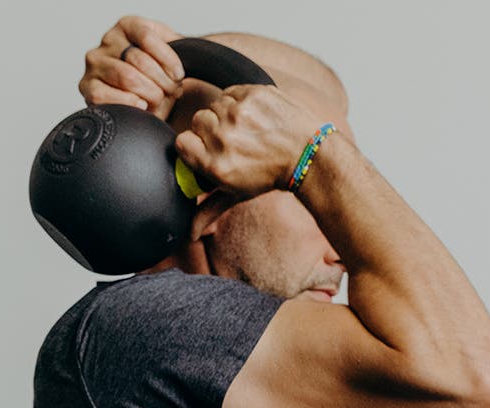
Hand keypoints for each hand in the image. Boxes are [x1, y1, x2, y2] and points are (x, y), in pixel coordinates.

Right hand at [79, 16, 185, 117]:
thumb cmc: (157, 77)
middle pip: (137, 60)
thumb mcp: (169, 55)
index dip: (168, 59)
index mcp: (127, 25)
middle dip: (160, 81)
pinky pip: (105, 95)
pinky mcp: (87, 87)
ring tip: (158, 100)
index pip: (147, 36)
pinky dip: (127, 102)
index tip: (179, 76)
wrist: (142, 98)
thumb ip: (179, 47)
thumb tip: (200, 50)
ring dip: (147, 93)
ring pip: (125, 77)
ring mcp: (95, 63)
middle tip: (171, 93)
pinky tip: (140, 106)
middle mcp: (108, 40)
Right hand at [174, 85, 323, 234]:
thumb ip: (209, 209)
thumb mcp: (237, 194)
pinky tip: (253, 116)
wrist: (307, 153)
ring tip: (245, 128)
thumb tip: (190, 234)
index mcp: (216, 165)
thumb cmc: (270, 175)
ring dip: (225, 114)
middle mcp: (224, 138)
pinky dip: (239, 101)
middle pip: (198, 121)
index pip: (182, 143)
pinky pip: (231, 92)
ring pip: (215, 104)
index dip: (193, 145)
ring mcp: (239, 113)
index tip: (205, 149)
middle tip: (231, 140)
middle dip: (211, 130)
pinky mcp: (252, 94)